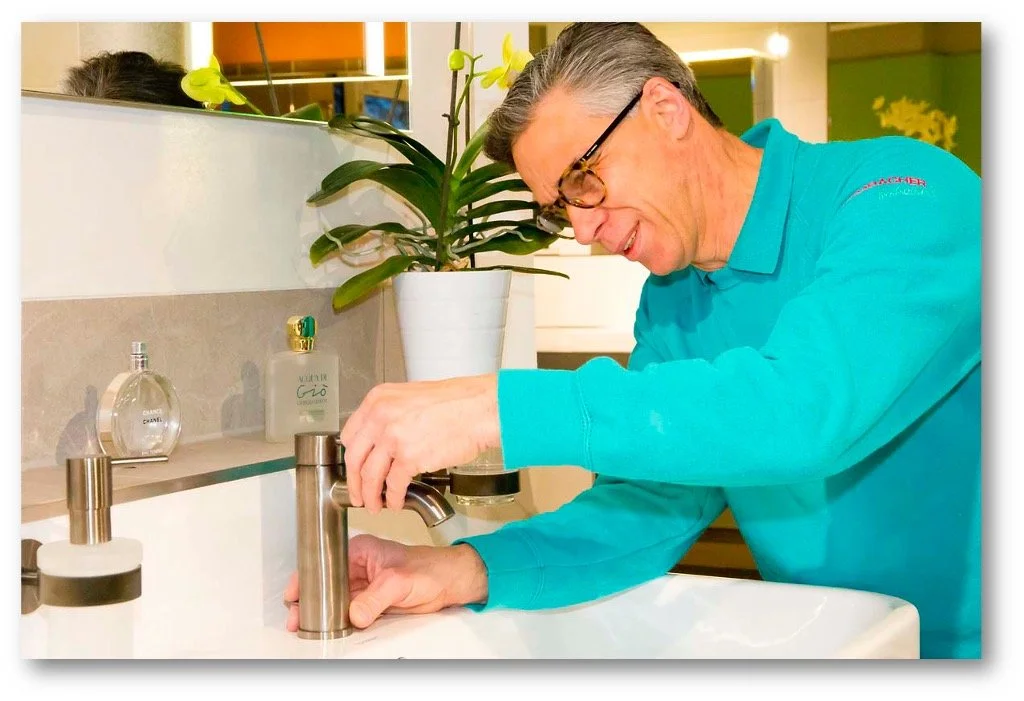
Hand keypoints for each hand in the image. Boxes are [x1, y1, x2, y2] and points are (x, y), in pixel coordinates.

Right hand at [283, 534, 488, 631]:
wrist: (450, 583)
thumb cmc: (430, 568)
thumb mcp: (399, 581)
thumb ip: (375, 598)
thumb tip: (355, 614)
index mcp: (361, 551)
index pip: (325, 563)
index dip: (307, 579)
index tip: (294, 595)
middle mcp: (359, 568)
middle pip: (325, 585)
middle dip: (309, 601)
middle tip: (296, 618)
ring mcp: (364, 586)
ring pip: (335, 601)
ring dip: (323, 613)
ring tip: (308, 626)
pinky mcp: (371, 603)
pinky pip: (349, 613)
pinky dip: (339, 621)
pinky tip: (330, 628)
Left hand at [340, 374, 500, 513]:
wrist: (480, 409)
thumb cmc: (457, 402)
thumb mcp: (412, 398)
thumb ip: (392, 415)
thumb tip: (384, 439)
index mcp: (378, 400)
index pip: (350, 435)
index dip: (352, 458)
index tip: (354, 469)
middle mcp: (380, 416)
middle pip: (354, 458)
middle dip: (355, 482)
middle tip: (358, 494)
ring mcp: (393, 437)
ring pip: (370, 475)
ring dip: (371, 495)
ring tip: (375, 505)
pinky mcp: (409, 457)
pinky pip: (394, 485)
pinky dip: (393, 498)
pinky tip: (397, 503)